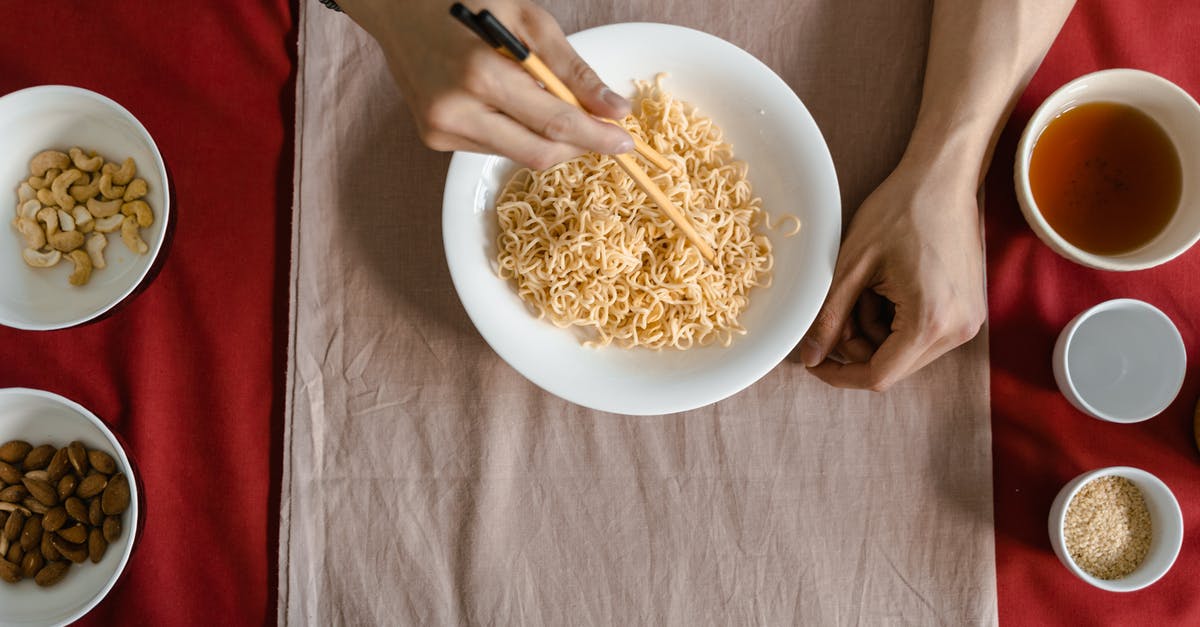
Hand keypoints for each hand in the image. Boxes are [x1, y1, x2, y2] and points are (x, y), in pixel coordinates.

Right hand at [338, 0, 632, 167]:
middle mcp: (456, 111)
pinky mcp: (434, 139)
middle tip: (604, 132)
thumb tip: (615, 110)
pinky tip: (511, 102)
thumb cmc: (467, 1)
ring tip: (551, 103)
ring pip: (517, 154)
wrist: (397, 8)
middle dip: (577, 146)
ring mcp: (441, 130)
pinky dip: (517, 132)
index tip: (626, 142)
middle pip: (538, 153)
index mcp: (480, 74)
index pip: (554, 124)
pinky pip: (494, 147)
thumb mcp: (528, 20)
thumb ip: (573, 70)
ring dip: (547, 138)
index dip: (596, 137)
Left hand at [797, 153, 986, 390]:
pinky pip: (923, 335)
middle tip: (844, 302)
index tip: (813, 362)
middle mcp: (957, 331)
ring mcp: (969, 322)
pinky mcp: (969, 311)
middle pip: (892, 366)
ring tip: (870, 285)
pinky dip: (897, 320)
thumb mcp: (851, 266)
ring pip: (905, 352)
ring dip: (877, 330)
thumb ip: (829, 317)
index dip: (839, 374)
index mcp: (929, 322)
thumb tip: (810, 359)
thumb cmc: (898, 211)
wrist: (944, 179)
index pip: (877, 375)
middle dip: (857, 344)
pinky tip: (889, 285)